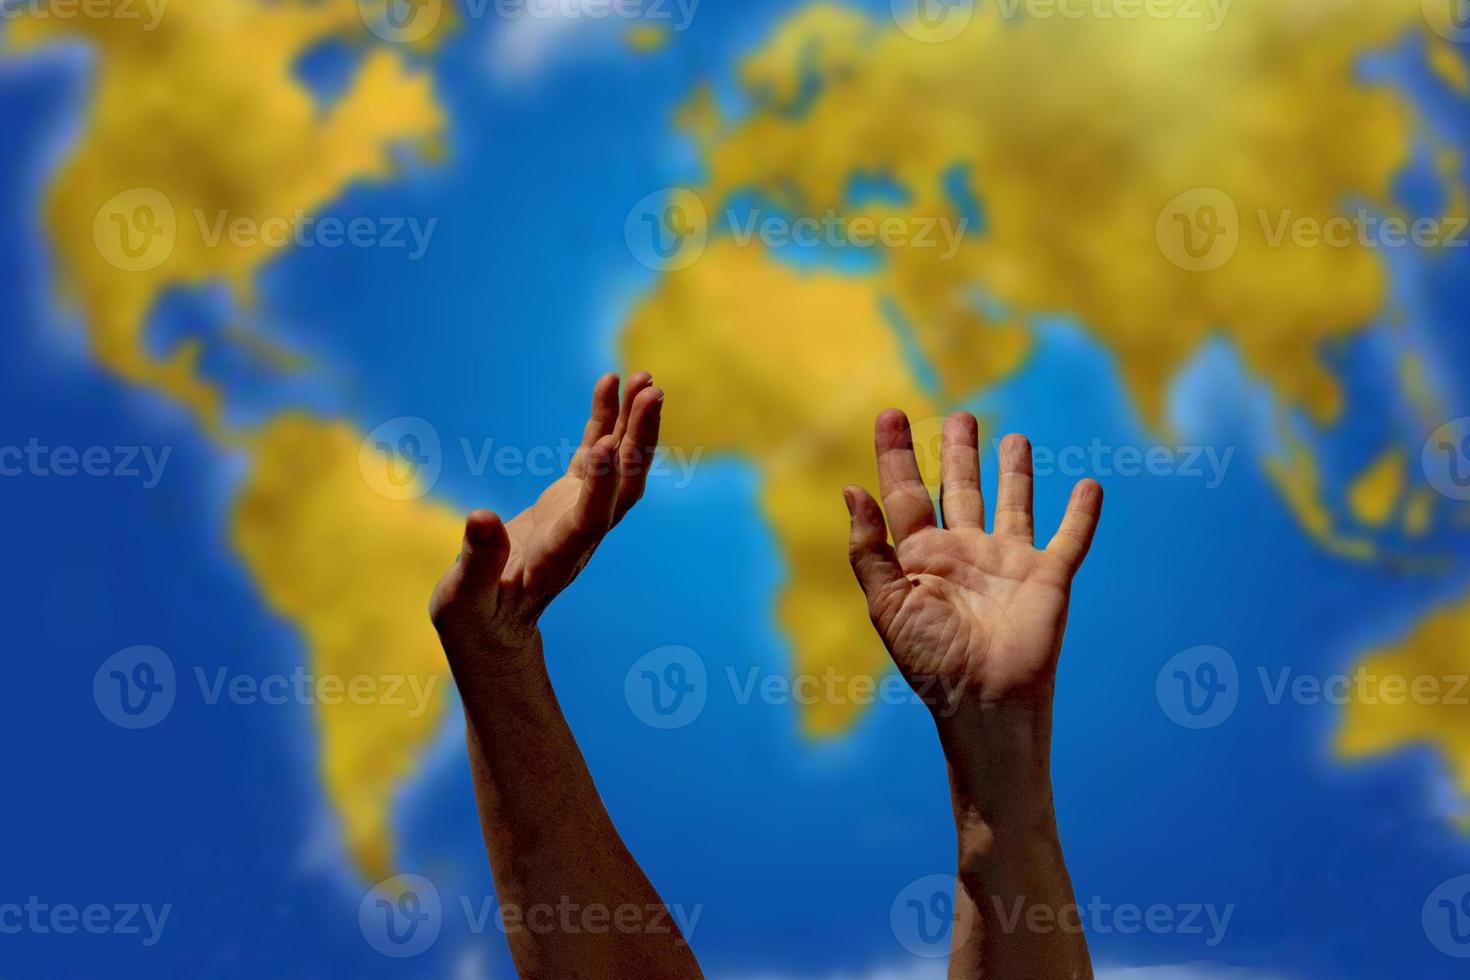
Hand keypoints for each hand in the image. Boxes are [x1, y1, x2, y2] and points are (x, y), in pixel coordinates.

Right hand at [430, 373, 662, 671]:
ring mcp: (581, 515)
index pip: (589, 520)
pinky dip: (605, 419)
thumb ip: (476, 562)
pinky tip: (610, 383)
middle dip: (638, 442)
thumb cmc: (474, 616)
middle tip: (652, 394)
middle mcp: (581, 535)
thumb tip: (480, 518)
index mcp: (556, 560)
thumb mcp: (463, 599)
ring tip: (646, 380)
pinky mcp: (571, 500)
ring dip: (634, 424)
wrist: (494, 627)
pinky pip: (595, 454)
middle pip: (623, 487)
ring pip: (620, 468)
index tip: (605, 443)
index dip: (600, 483)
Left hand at [844, 411, 1101, 714]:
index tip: (890, 415)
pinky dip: (1082, 513)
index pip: (905, 493)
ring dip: (1015, 473)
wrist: (984, 699)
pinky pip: (1070, 538)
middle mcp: (964, 552)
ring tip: (1014, 438)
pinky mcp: (1048, 577)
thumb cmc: (930, 659)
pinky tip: (1091, 486)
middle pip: (960, 489)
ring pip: (1013, 504)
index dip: (897, 454)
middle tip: (962, 416)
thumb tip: (852, 491)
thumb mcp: (887, 604)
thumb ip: (868, 549)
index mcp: (921, 557)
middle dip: (959, 453)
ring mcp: (1008, 563)